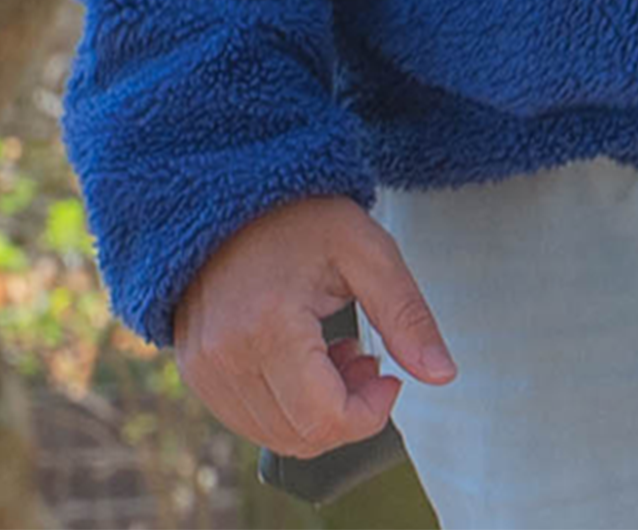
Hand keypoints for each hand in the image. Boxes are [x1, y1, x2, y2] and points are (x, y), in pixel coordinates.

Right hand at [171, 199, 449, 456]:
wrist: (231, 200)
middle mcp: (224, 357)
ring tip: (333, 353)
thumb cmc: (303, 218)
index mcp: (268, 326)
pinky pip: (250, 421)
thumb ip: (407, 316)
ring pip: (277, 436)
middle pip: (303, 437)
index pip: (325, 420)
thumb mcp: (370, 253)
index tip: (388, 375)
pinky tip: (303, 360)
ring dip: (317, 410)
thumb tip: (443, 375)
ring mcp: (203, 369)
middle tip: (364, 357)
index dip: (371, 412)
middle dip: (348, 411)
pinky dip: (287, 407)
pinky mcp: (194, 372)